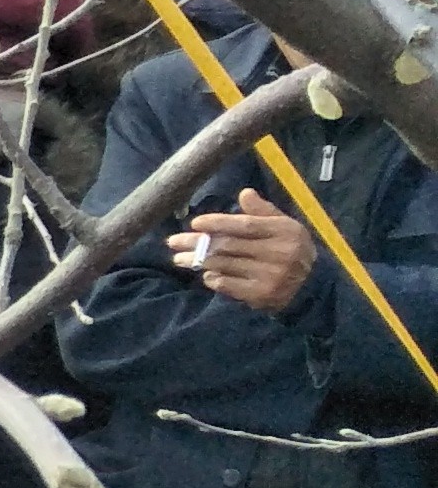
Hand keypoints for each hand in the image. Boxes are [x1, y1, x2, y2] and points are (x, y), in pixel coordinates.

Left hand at [173, 189, 319, 314]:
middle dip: (197, 243)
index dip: (218, 223)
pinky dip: (213, 278)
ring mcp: (270, 275)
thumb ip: (264, 211)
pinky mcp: (261, 294)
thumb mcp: (286, 226)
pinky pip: (229, 285)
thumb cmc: (293, 250)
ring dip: (197, 261)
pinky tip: (204, 274)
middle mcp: (278, 252)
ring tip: (179, 258)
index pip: (245, 225)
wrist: (313, 286)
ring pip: (225, 264)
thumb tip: (244, 193)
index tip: (194, 223)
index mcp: (284, 231)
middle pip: (229, 245)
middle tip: (173, 242)